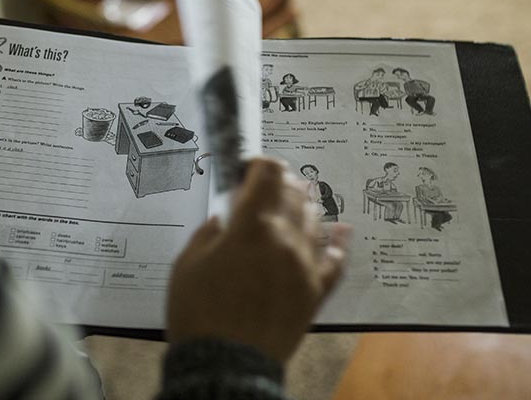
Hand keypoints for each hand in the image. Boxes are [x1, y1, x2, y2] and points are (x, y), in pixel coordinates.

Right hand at [166, 158, 351, 361]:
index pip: (268, 174)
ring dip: (302, 205)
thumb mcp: (187, 264)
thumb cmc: (199, 313)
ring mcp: (306, 265)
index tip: (246, 172)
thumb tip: (224, 221)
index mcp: (252, 225)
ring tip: (290, 205)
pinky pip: (336, 261)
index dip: (258, 165)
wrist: (226, 365)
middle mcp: (286, 238)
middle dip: (279, 183)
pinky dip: (339, 243)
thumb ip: (208, 234)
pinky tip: (343, 230)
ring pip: (315, 220)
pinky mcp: (316, 292)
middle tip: (263, 190)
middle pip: (294, 192)